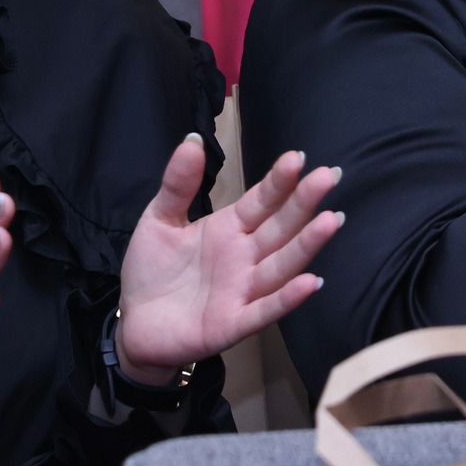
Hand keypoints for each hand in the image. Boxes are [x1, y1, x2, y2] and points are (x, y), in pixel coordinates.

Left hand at [113, 136, 341, 380]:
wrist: (134, 325)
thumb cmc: (153, 271)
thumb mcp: (159, 220)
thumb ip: (178, 184)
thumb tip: (193, 140)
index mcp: (230, 228)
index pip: (261, 200)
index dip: (278, 181)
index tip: (297, 158)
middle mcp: (245, 256)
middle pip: (280, 227)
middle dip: (304, 202)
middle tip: (327, 176)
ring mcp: (243, 290)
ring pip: (281, 264)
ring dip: (306, 244)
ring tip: (331, 220)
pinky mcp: (233, 324)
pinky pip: (265, 310)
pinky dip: (287, 298)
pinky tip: (310, 282)